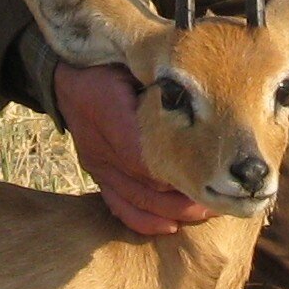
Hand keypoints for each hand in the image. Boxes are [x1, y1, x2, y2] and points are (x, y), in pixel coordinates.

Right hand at [53, 61, 208, 236]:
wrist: (66, 76)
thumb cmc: (108, 64)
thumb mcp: (133, 63)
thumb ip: (162, 83)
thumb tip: (204, 97)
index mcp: (110, 113)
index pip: (147, 155)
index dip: (181, 172)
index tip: (213, 174)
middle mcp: (102, 147)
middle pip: (147, 185)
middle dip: (186, 197)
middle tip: (222, 199)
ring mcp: (97, 164)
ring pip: (136, 200)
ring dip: (172, 211)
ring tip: (205, 213)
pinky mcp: (95, 174)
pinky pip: (117, 204)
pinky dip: (143, 220)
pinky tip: (169, 226)